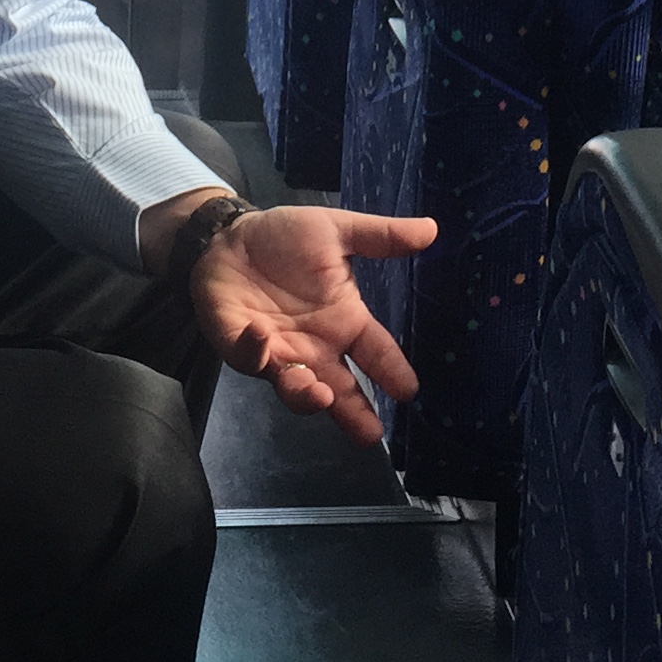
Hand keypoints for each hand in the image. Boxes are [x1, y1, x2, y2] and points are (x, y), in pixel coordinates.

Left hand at [185, 204, 437, 443]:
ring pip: (295, 385)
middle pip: (339, 389)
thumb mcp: (335, 231)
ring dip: (306, 394)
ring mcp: (277, 351)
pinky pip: (249, 357)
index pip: (376, 352)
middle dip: (353, 412)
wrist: (230, 236)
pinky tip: (264, 337)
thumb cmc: (286, 240)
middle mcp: (314, 347)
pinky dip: (256, 351)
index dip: (392, 371)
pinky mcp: (238, 344)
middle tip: (369, 433)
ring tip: (320, 395)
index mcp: (342, 322)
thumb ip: (380, 236)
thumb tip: (431, 228)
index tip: (408, 390)